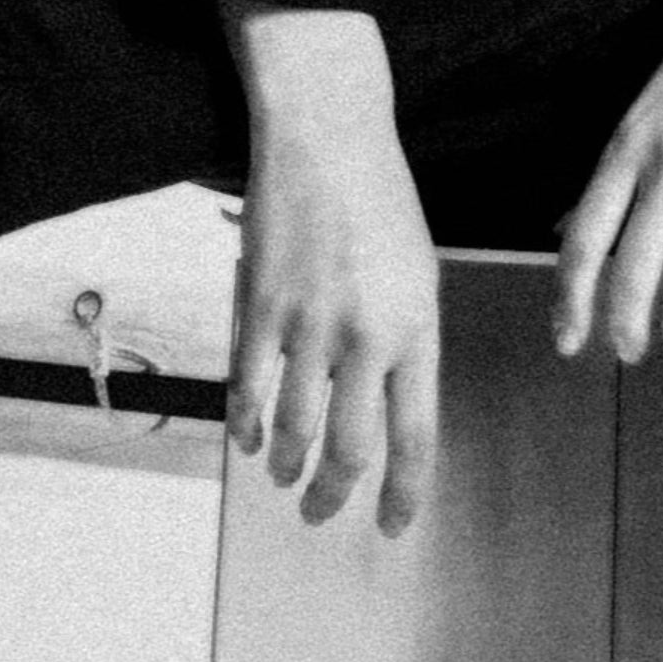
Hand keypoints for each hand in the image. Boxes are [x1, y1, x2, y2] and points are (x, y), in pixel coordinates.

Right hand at [222, 9, 440, 534]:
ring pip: (295, 428)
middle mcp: (367, 336)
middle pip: (351, 448)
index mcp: (418, 329)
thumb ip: (406, 345)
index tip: (392, 525)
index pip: (416, 436)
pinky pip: (247, 387)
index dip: (404, 492)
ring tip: (284, 478)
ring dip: (286, 466)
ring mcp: (310, 323)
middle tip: (321, 514)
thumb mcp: (419, 276)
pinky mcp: (260, 306)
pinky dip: (244, 424)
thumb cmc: (379, 203)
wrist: (328, 136)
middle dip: (335, 496)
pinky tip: (246, 438)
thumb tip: (389, 410)